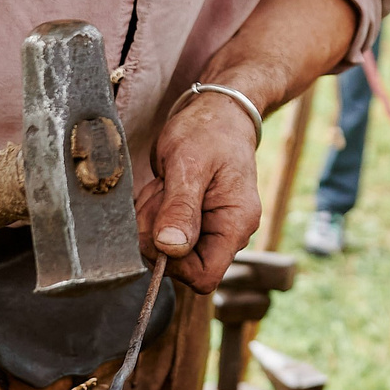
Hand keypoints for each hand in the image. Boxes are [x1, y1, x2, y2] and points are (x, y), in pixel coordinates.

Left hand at [137, 89, 262, 290]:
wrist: (217, 112)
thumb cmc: (209, 131)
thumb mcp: (190, 164)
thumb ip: (181, 208)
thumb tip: (171, 248)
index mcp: (236, 224)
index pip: (205, 276)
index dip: (174, 263)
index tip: (158, 229)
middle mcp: (227, 232)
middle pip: (181, 264)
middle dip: (158, 233)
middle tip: (160, 194)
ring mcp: (210, 228)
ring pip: (166, 248)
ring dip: (152, 219)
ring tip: (163, 185)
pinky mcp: (193, 220)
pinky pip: (162, 232)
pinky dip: (153, 213)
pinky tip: (163, 188)